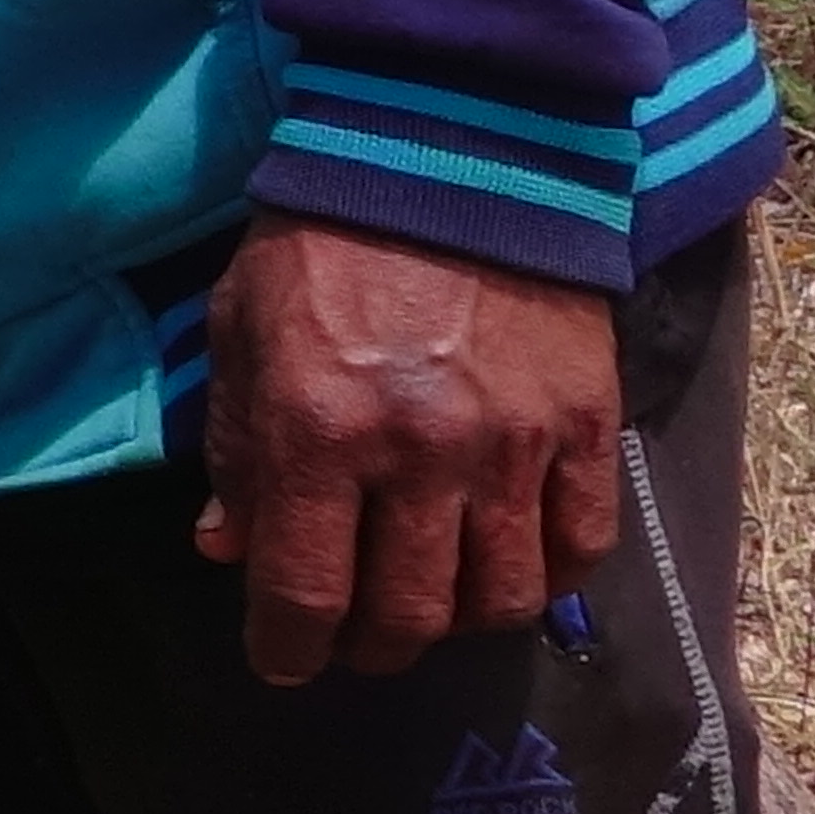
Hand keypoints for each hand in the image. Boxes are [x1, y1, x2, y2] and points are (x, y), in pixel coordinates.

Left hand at [196, 210, 621, 682]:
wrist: (449, 153)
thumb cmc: (321, 240)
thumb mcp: (241, 332)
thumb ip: (234, 450)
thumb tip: (227, 552)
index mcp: (317, 428)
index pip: (304, 588)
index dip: (287, 647)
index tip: (281, 661)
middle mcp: (419, 451)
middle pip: (408, 614)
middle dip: (370, 645)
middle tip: (354, 636)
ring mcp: (514, 444)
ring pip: (498, 598)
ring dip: (455, 623)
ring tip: (427, 603)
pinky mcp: (586, 425)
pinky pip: (580, 546)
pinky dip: (546, 579)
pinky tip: (509, 566)